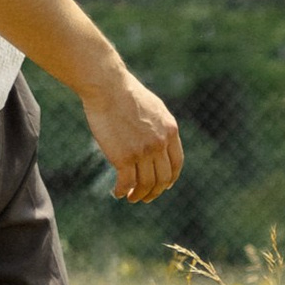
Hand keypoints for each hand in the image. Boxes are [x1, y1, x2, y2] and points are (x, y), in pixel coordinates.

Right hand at [83, 68, 182, 206]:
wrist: (107, 87)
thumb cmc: (125, 94)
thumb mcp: (153, 108)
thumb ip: (159, 127)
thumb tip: (160, 142)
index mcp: (170, 130)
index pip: (176, 163)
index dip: (170, 178)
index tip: (163, 186)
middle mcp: (160, 143)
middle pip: (162, 178)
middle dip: (154, 192)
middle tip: (144, 197)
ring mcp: (143, 151)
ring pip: (146, 184)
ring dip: (139, 195)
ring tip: (131, 198)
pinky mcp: (124, 157)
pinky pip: (127, 182)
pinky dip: (122, 191)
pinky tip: (117, 192)